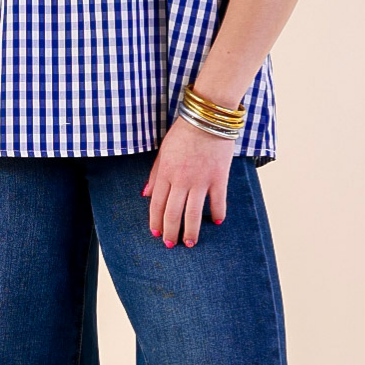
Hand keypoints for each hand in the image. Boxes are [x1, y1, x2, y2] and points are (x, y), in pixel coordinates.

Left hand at [144, 115, 233, 247]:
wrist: (207, 120)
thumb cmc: (182, 135)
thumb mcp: (162, 151)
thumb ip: (155, 174)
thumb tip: (146, 194)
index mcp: (165, 172)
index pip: (157, 203)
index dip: (155, 221)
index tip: (155, 233)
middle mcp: (181, 180)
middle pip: (173, 212)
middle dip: (170, 231)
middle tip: (170, 245)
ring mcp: (201, 181)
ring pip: (193, 213)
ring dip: (190, 231)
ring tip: (189, 243)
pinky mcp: (219, 179)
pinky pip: (218, 202)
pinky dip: (217, 214)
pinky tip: (215, 222)